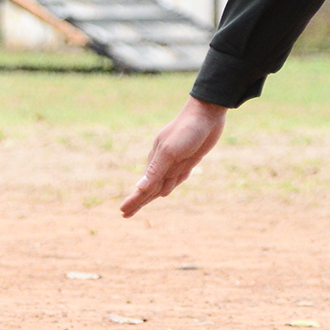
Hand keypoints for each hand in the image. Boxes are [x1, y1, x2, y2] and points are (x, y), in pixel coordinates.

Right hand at [119, 96, 227, 217]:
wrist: (206, 114)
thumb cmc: (186, 131)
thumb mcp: (169, 151)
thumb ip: (155, 170)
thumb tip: (140, 187)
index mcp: (156, 161)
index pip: (143, 188)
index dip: (134, 201)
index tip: (122, 212)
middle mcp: (164, 164)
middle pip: (149, 188)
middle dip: (138, 201)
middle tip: (126, 214)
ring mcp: (176, 162)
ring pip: (162, 184)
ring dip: (152, 195)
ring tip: (143, 203)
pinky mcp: (189, 160)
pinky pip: (177, 178)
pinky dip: (171, 185)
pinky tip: (168, 188)